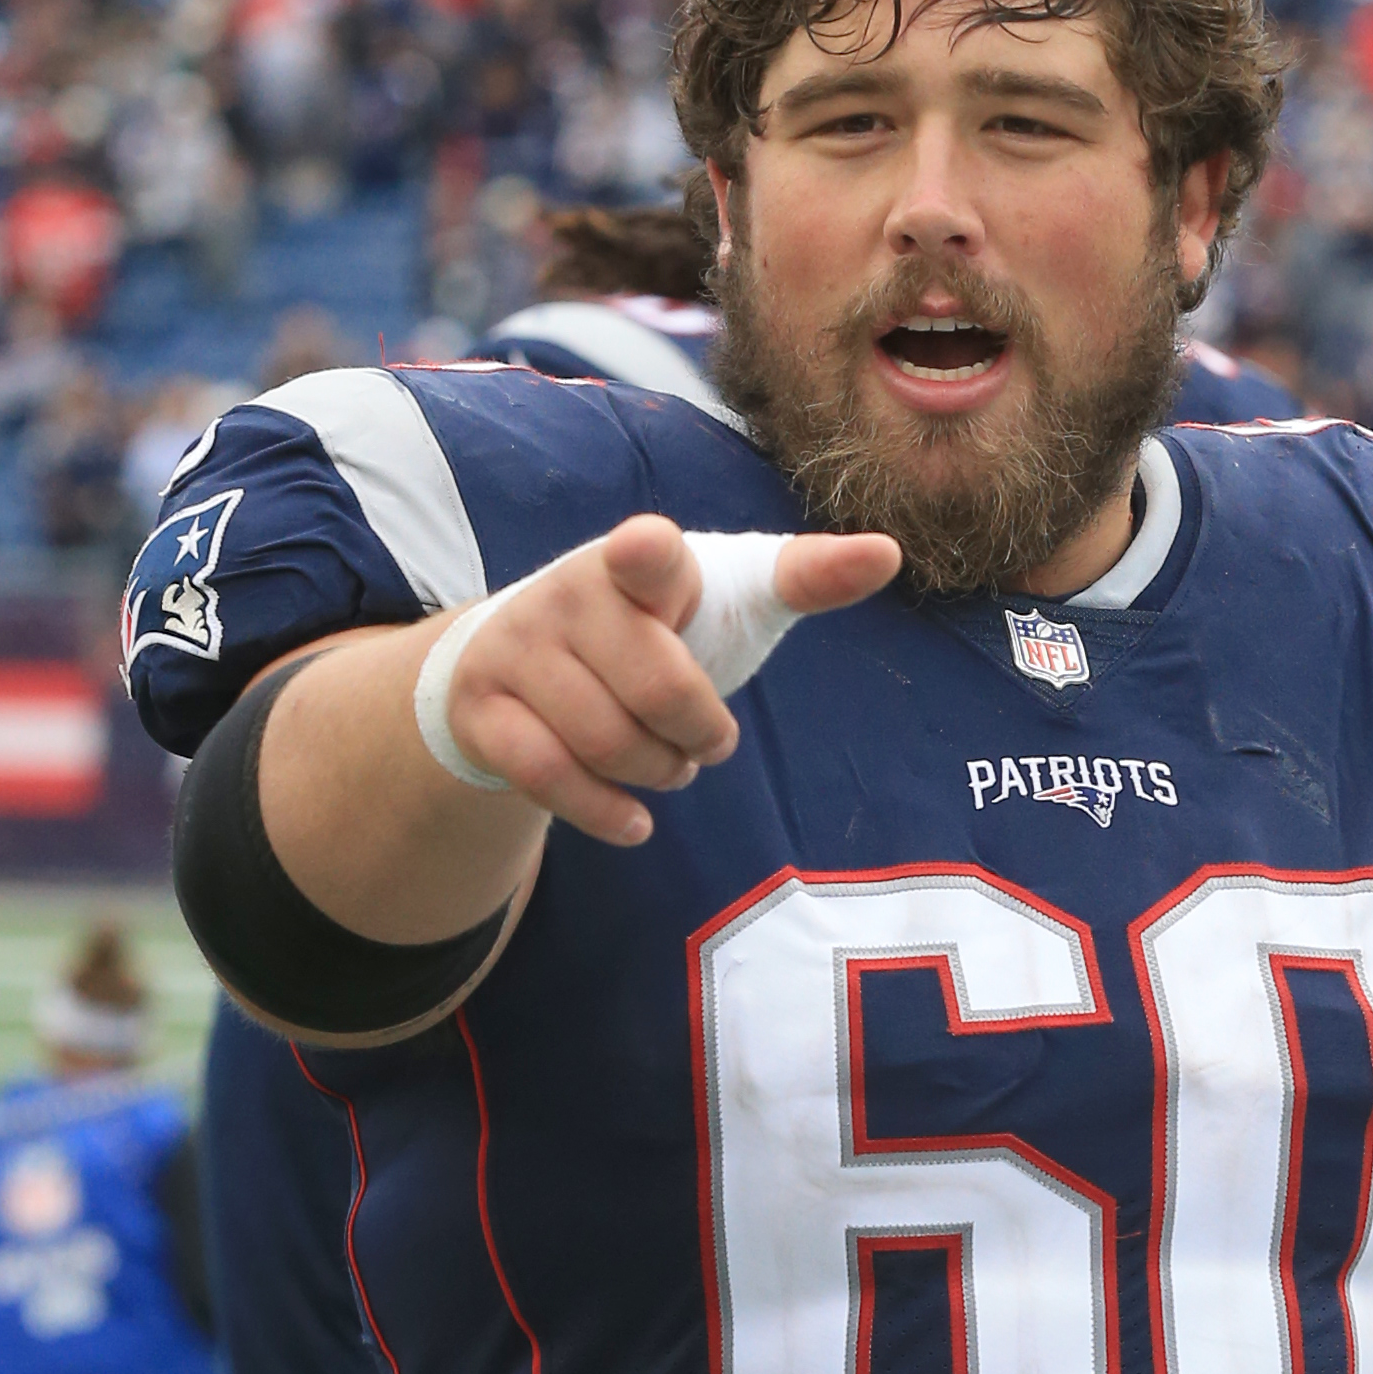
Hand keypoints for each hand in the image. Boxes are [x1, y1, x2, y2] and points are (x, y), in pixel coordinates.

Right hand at [427, 515, 898, 848]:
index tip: (648, 555)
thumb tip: (890, 553)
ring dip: (657, 774)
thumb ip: (804, 577)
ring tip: (664, 765)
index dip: (649, 557)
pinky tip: (635, 822)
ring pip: (607, 742)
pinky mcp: (482, 710)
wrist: (519, 666)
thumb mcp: (727, 600)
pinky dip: (606, 814)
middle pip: (659, 690)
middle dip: (699, 735)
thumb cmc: (650, 631)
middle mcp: (569, 591)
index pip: (646, 551)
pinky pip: (550, 778)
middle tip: (704, 742)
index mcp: (638, 559)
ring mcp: (517, 649)